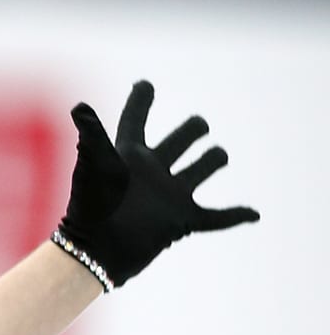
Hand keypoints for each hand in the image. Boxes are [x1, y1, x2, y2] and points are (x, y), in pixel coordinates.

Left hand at [58, 80, 259, 287]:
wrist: (96, 250)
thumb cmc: (91, 206)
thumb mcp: (94, 166)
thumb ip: (92, 135)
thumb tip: (80, 107)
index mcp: (129, 156)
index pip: (135, 121)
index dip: (140, 102)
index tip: (145, 84)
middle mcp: (151, 172)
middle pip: (179, 142)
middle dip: (192, 131)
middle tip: (199, 126)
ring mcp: (169, 195)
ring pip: (200, 170)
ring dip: (212, 161)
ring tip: (219, 155)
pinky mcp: (181, 221)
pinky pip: (215, 218)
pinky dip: (235, 216)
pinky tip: (255, 214)